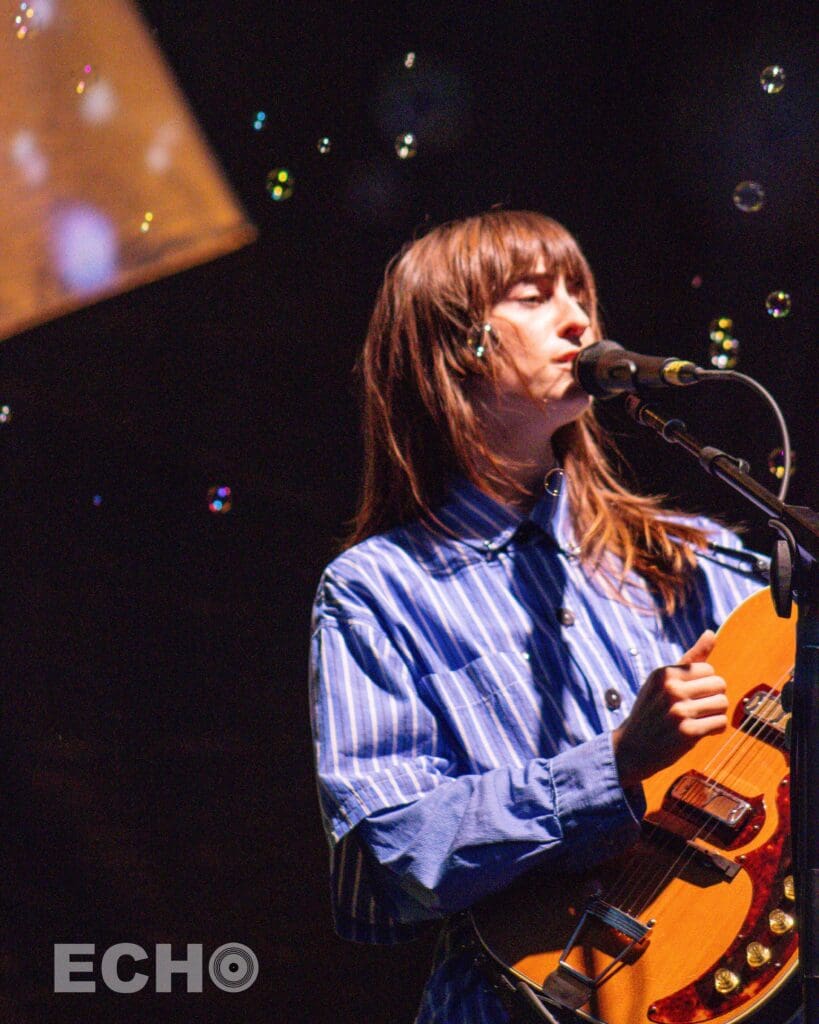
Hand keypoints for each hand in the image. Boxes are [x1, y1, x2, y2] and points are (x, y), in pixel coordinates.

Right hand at [612, 630, 728, 787]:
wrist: (632, 748)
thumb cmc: (651, 710)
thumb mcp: (663, 681)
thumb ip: (690, 658)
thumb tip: (711, 633)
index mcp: (665, 673)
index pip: (709, 669)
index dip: (704, 684)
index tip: (691, 695)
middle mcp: (671, 689)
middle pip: (720, 684)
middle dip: (713, 697)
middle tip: (698, 708)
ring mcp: (679, 711)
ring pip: (723, 703)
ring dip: (716, 713)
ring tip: (700, 719)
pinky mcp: (687, 733)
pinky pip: (721, 723)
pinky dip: (715, 729)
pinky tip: (701, 731)